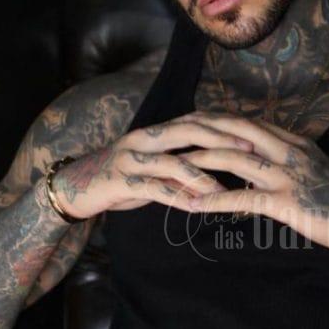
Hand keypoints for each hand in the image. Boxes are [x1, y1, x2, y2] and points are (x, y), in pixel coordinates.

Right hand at [51, 115, 254, 219]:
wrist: (75, 186)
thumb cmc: (122, 177)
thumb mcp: (152, 167)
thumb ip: (180, 165)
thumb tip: (217, 174)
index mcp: (155, 131)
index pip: (196, 121)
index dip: (225, 126)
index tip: (253, 134)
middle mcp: (144, 139)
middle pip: (189, 132)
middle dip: (221, 141)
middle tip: (249, 152)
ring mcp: (131, 159)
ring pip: (173, 163)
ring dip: (202, 177)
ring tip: (225, 191)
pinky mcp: (121, 181)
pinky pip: (154, 189)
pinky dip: (177, 198)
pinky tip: (196, 208)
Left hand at [177, 111, 328, 253]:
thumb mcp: (311, 169)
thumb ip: (283, 159)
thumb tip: (252, 161)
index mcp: (292, 141)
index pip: (244, 121)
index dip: (211, 120)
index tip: (185, 121)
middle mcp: (288, 150)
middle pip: (233, 130)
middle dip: (197, 130)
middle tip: (167, 134)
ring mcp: (288, 174)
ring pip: (233, 159)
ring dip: (198, 162)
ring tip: (170, 166)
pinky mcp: (289, 202)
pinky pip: (244, 198)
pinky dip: (215, 200)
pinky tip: (193, 205)